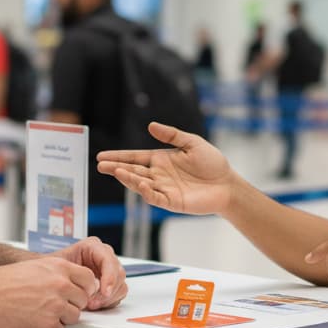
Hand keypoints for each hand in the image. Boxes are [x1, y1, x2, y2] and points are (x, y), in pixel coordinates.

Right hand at [0, 256, 98, 327]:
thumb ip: (57, 273)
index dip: (83, 289)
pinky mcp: (48, 326)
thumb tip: (74, 283)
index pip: (89, 279)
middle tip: (53, 306)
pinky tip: (34, 322)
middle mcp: (61, 285)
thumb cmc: (2, 282)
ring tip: (39, 313)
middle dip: (71, 304)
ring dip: (61, 318)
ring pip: (74, 317)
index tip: (76, 294)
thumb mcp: (35, 266)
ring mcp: (56, 306)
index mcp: (59, 267)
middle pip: (83, 300)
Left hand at [52, 237, 128, 310]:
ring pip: (120, 285)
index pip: (108, 260)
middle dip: (107, 291)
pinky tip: (94, 304)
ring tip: (91, 305)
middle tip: (93, 303)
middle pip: (118, 273)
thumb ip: (62, 269)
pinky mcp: (109, 283)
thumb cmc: (52, 267)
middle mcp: (103, 257)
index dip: (109, 277)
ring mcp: (108, 271)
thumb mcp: (55, 264)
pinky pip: (117, 294)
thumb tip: (66, 280)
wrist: (50, 276)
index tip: (104, 292)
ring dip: (108, 298)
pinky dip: (108, 302)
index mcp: (92, 247)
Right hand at [97, 122, 235, 215]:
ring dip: (129, 179)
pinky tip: (141, 184)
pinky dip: (146, 192)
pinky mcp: (172, 202)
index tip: (101, 156)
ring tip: (117, 171)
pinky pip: (155, 197)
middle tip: (100, 165)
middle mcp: (158, 175)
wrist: (227, 184)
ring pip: (141, 184)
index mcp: (160, 159)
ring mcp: (164, 189)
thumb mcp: (192, 142)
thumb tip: (150, 125)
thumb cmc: (212, 162)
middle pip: (133, 171)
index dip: (118, 157)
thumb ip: (171, 135)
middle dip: (116, 168)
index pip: (134, 158)